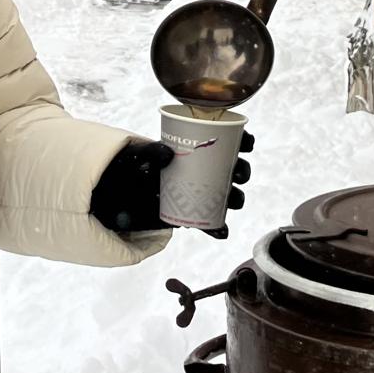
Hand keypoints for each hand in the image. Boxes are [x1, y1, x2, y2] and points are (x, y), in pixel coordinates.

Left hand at [88, 135, 253, 237]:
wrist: (127, 189)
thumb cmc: (142, 165)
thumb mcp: (145, 156)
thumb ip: (152, 152)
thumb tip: (168, 153)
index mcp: (204, 149)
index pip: (231, 141)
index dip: (244, 141)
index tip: (246, 143)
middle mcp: (210, 170)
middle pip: (236, 169)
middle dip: (242, 171)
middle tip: (237, 173)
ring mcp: (206, 192)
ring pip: (230, 195)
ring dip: (236, 198)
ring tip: (231, 200)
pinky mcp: (198, 212)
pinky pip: (213, 222)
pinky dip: (219, 228)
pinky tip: (221, 232)